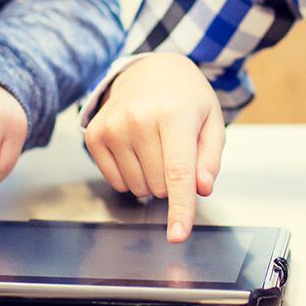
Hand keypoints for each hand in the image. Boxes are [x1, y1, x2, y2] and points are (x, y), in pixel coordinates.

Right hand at [83, 53, 224, 240]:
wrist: (148, 70)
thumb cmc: (185, 98)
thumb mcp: (211, 121)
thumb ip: (210, 158)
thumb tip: (201, 189)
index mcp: (175, 113)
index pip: (178, 172)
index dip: (180, 207)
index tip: (177, 235)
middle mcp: (139, 119)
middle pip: (160, 185)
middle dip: (172, 181)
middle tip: (174, 151)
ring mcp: (112, 127)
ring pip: (138, 187)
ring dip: (151, 179)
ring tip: (155, 147)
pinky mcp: (94, 135)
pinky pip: (116, 182)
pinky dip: (131, 176)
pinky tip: (136, 150)